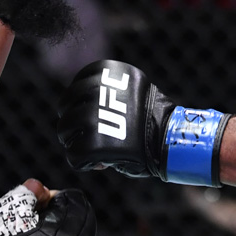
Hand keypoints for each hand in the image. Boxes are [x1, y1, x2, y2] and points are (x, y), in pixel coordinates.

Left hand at [57, 60, 229, 186]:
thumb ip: (106, 95)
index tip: (83, 116)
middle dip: (70, 123)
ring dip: (72, 142)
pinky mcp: (94, 143)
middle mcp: (97, 90)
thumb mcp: (129, 93)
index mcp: (106, 72)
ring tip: (88, 150)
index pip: (76, 88)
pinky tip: (96, 163)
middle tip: (81, 136)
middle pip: (64, 106)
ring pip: (64, 130)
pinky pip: (74, 154)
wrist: (171, 139)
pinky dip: (82, 162)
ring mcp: (93, 116)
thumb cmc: (153, 119)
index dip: (76, 105)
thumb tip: (79, 108)